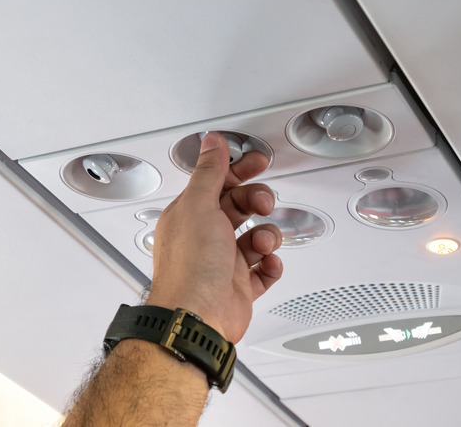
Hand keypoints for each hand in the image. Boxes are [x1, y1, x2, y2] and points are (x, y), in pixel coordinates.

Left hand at [146, 132, 282, 342]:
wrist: (198, 318)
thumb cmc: (191, 268)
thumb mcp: (199, 206)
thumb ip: (209, 172)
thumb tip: (211, 142)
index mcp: (190, 215)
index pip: (217, 182)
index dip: (239, 169)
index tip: (258, 161)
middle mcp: (205, 237)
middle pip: (239, 206)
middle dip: (257, 201)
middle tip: (263, 203)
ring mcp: (222, 263)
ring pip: (255, 237)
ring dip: (266, 236)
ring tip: (262, 244)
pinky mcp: (239, 287)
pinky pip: (264, 270)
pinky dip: (270, 265)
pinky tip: (267, 263)